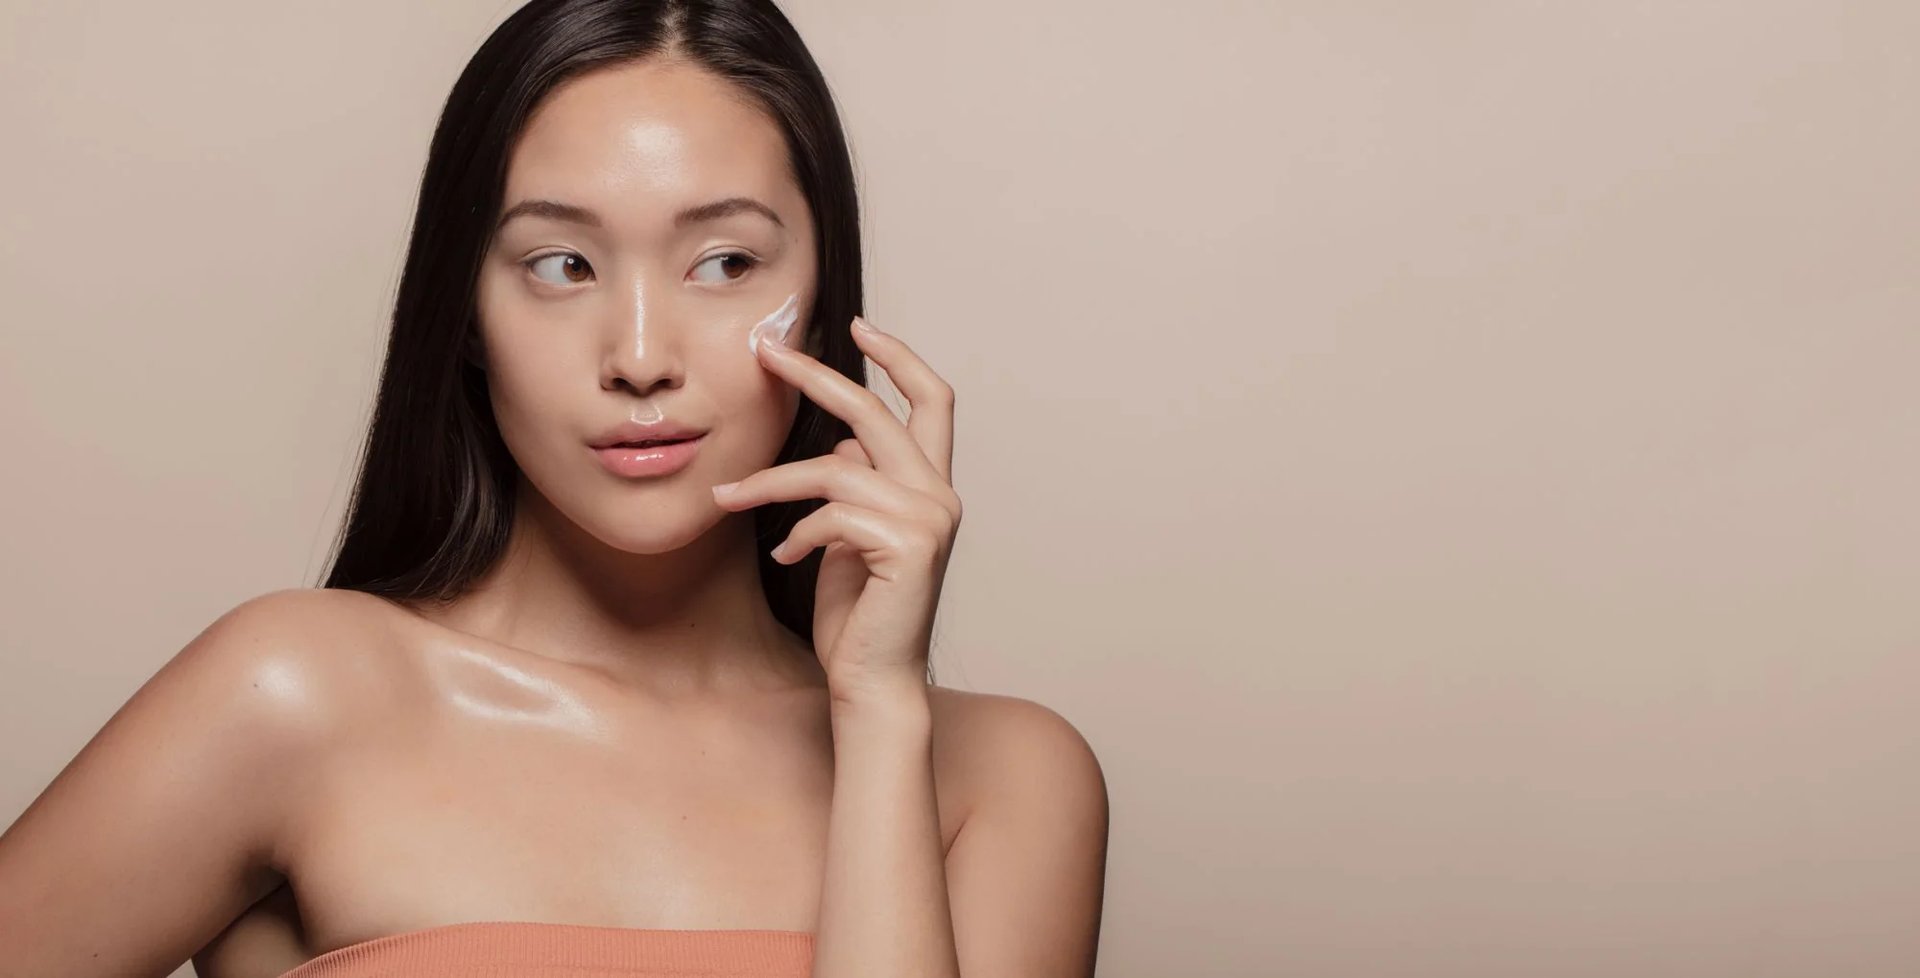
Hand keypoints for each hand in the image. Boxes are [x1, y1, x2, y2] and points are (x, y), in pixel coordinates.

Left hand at [710, 315, 960, 701]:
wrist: (872, 682)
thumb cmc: (857, 614)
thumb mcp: (849, 535)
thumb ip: (857, 483)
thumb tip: (845, 440)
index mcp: (931, 486)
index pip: (932, 401)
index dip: (899, 357)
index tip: (856, 324)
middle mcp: (940, 495)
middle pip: (876, 410)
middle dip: (816, 375)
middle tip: (766, 353)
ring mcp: (930, 519)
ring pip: (836, 466)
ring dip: (771, 481)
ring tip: (729, 496)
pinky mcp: (909, 545)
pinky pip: (832, 513)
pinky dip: (797, 532)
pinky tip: (785, 558)